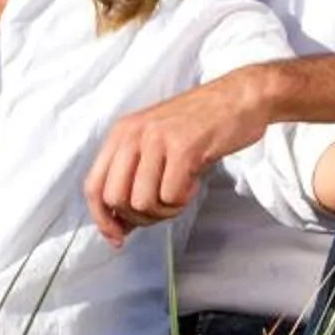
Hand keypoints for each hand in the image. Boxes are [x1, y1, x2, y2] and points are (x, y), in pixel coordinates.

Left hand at [85, 68, 272, 245]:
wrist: (240, 97)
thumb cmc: (202, 123)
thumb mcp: (156, 144)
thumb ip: (135, 178)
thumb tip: (120, 223)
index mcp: (121, 133)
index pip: (93, 186)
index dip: (103, 219)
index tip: (118, 237)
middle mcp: (133, 134)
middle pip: (115, 199)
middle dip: (139, 217)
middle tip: (163, 209)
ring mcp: (157, 139)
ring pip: (142, 202)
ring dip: (165, 210)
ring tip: (182, 192)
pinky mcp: (183, 147)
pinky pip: (171, 196)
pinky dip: (184, 199)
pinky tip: (194, 181)